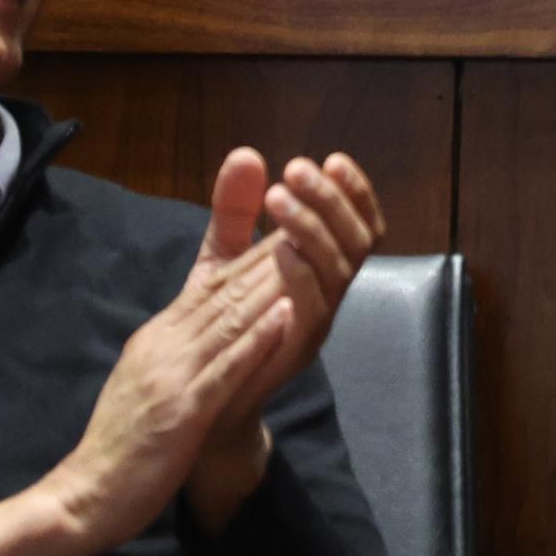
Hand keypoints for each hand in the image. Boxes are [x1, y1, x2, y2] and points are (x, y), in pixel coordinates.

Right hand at [0, 210, 295, 555]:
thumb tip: (215, 307)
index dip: (257, 250)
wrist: (86, 496)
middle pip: (227, 291)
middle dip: (272, 255)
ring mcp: (172, 376)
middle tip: (315, 219)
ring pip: (230, 320)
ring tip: (310, 249)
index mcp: (161, 334)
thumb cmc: (127, 437)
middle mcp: (165, 344)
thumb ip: (182, 338)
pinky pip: (224, 370)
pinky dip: (256, 340)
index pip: (214, 282)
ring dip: (272, 283)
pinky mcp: (181, 413)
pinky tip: (287, 315)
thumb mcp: (154, 373)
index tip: (296, 221)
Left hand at [179, 144, 385, 527]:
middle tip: (299, 168)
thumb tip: (246, 153)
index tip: (333, 159)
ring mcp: (316, 322)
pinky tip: (279, 248)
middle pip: (358, 237)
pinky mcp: (295, 350)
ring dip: (316, 226)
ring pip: (342, 266)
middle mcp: (329, 293)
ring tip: (281, 196)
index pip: (361, 222)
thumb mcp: (222, 260)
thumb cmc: (216, 329)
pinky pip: (316, 308)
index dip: (356, 191)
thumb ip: (236, 212)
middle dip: (332, 197)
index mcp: (320, 269)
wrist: (195, 402)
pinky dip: (304, 274)